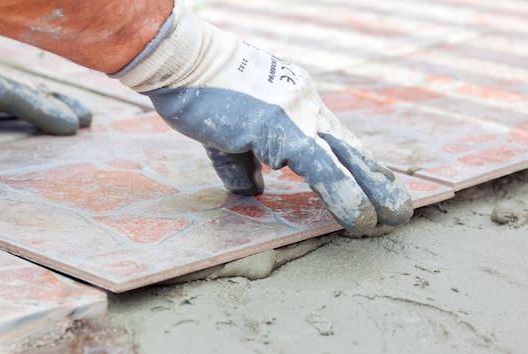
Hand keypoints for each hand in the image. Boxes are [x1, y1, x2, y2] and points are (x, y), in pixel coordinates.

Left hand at [0, 24, 91, 158]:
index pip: (15, 96)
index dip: (43, 111)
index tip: (71, 126)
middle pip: (26, 90)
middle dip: (57, 104)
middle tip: (88, 119)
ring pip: (19, 89)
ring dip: (47, 101)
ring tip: (74, 112)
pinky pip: (4, 93)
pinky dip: (25, 101)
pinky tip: (30, 107)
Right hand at [113, 1, 412, 234]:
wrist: (180, 61)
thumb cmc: (197, 92)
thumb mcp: (225, 135)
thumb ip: (243, 164)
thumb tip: (254, 191)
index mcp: (294, 103)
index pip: (333, 140)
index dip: (355, 167)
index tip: (373, 188)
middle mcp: (305, 105)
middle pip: (350, 147)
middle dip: (376, 180)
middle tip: (398, 208)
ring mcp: (297, 113)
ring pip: (345, 157)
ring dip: (372, 191)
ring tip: (392, 218)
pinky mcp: (282, 126)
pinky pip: (321, 166)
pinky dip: (343, 194)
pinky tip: (360, 218)